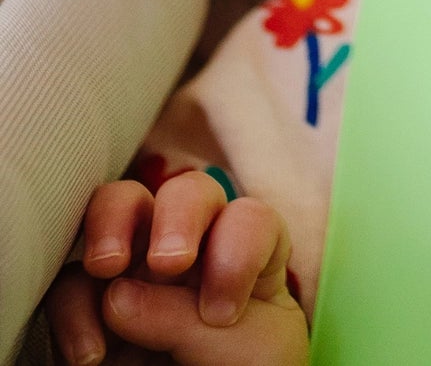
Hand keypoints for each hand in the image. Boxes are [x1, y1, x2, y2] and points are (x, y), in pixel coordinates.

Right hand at [44, 171, 308, 365]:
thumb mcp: (244, 350)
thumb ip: (189, 320)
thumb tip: (115, 297)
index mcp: (248, 254)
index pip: (248, 219)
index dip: (236, 253)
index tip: (222, 313)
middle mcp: (196, 250)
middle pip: (188, 192)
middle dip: (178, 214)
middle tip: (170, 262)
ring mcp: (141, 273)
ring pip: (121, 205)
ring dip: (111, 222)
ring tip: (108, 266)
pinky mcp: (93, 308)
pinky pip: (71, 283)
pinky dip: (72, 308)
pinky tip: (90, 354)